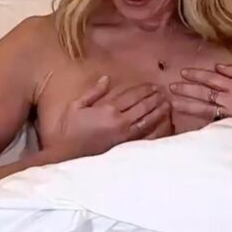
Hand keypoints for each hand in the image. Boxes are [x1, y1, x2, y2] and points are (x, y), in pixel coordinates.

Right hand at [51, 76, 172, 159]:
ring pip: (147, 121)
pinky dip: (154, 130)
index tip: (152, 85)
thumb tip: (106, 78)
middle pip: (143, 107)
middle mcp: (119, 122)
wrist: (63, 153)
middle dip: (154, 99)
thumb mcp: (76, 105)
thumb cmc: (67, 128)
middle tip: (163, 93)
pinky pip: (144, 136)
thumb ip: (94, 92)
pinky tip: (162, 125)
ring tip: (167, 105)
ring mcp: (123, 135)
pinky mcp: (123, 146)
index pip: (131, 97)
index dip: (144, 90)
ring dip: (158, 112)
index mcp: (107, 110)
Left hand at [169, 64, 231, 124]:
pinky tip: (186, 118)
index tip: (183, 73)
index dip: (197, 75)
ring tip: (173, 102)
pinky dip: (198, 119)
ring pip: (204, 108)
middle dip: (187, 89)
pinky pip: (210, 121)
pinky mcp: (229, 126)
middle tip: (171, 86)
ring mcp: (229, 114)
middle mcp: (231, 100)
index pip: (212, 79)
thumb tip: (218, 66)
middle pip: (204, 93)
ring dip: (187, 104)